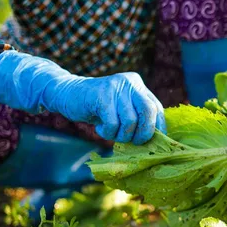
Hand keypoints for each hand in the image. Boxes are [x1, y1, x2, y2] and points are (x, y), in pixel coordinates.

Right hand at [50, 72, 165, 143]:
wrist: (67, 93)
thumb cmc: (98, 107)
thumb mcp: (121, 108)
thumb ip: (136, 117)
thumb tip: (155, 141)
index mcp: (138, 86)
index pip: (157, 108)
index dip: (158, 128)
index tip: (154, 143)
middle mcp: (130, 83)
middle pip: (149, 111)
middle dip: (144, 132)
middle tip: (135, 142)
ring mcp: (116, 88)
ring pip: (130, 121)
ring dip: (122, 135)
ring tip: (112, 133)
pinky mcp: (101, 96)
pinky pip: (113, 123)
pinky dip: (108, 132)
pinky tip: (100, 128)